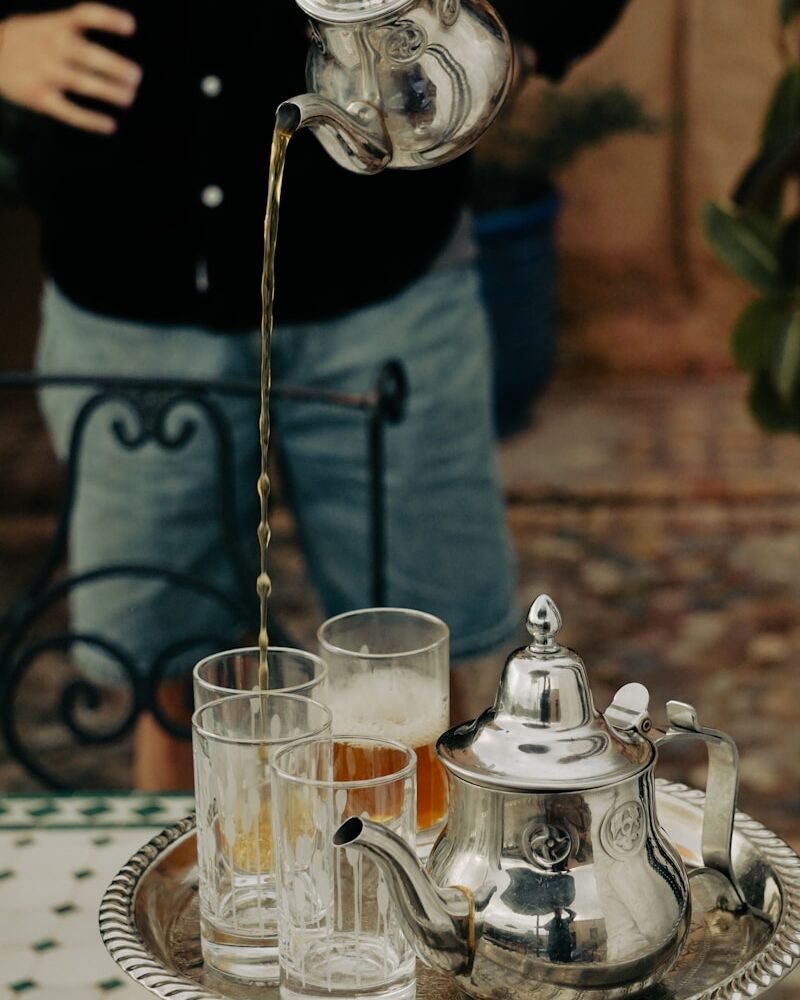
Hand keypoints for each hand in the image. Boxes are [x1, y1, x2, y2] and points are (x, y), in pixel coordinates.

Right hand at [0, 3, 140, 132]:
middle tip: (135, 77)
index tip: (130, 26)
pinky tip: (110, 125)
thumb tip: (114, 35)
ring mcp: (45, 73)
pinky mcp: (39, 97)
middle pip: (91, 56)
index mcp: (56, 25)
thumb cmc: (27, 40)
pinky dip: (91, 120)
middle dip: (117, 68)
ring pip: (84, 85)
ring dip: (110, 92)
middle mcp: (52, 47)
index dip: (109, 19)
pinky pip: (69, 112)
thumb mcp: (46, 24)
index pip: (85, 15)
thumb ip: (73, 29)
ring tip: (128, 97)